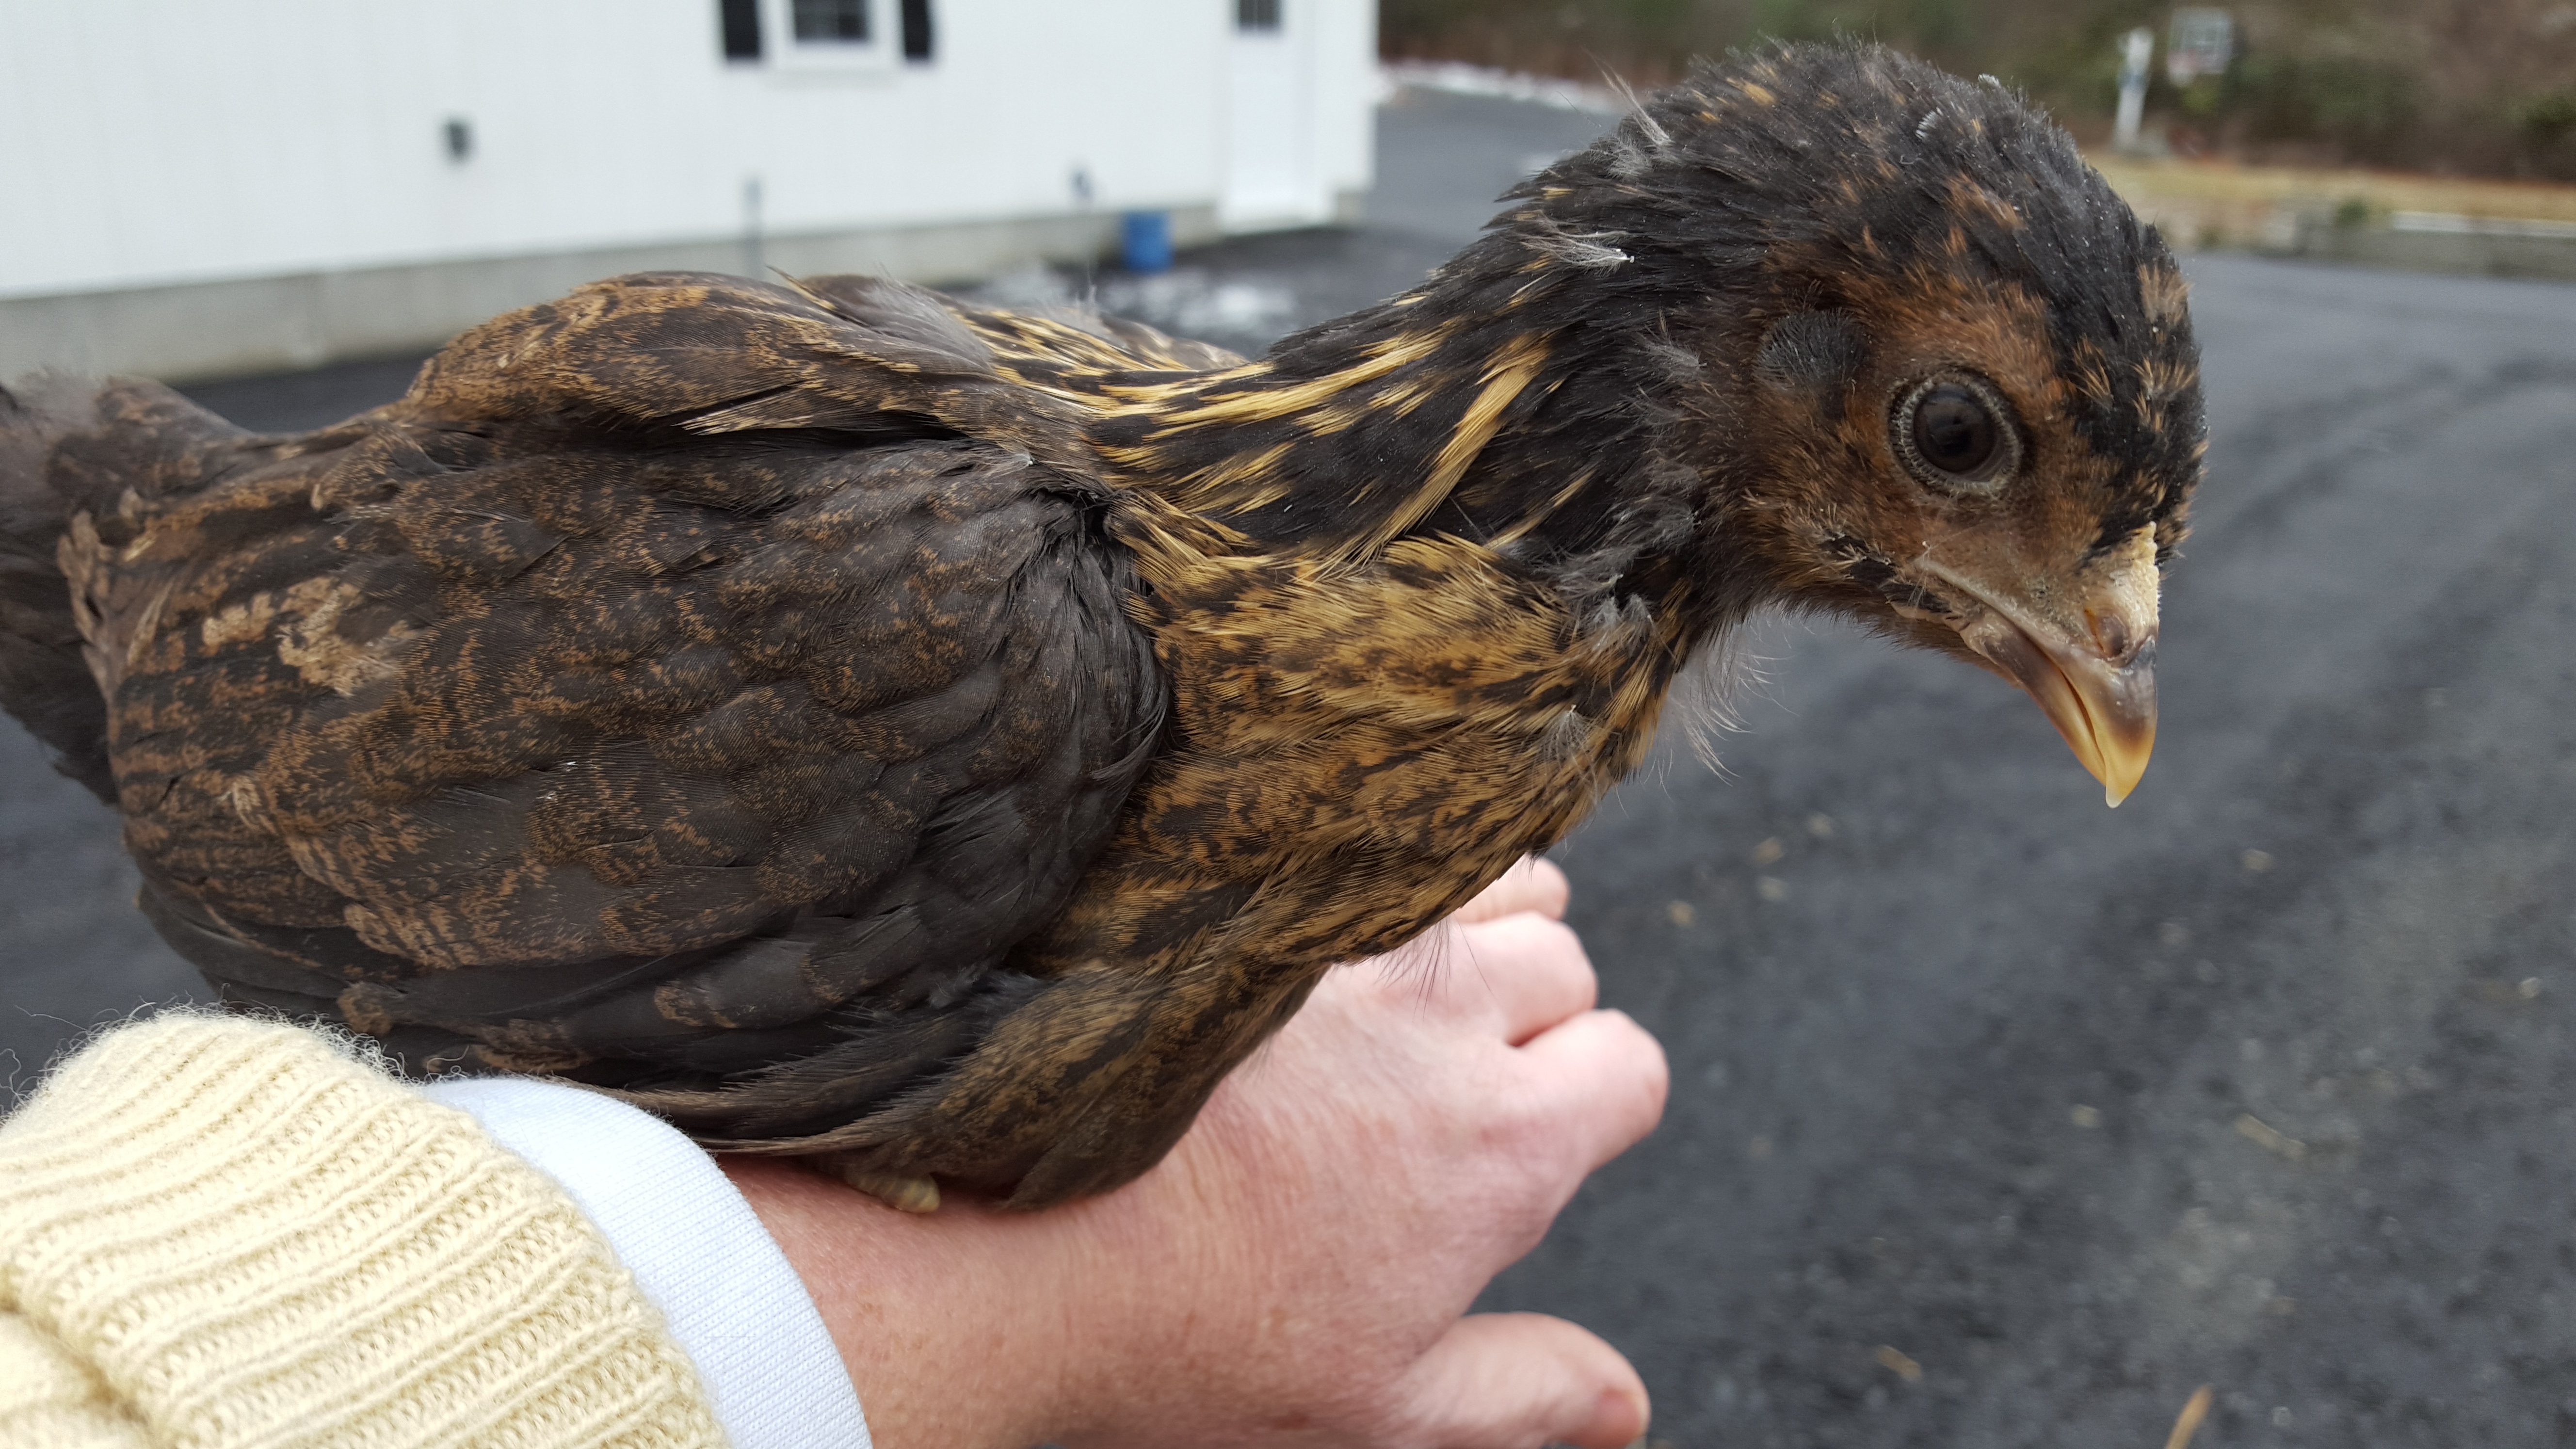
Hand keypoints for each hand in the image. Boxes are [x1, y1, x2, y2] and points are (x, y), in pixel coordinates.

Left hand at [725, 856, 1668, 1448]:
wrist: (1010, 1236)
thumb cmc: (1185, 1332)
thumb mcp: (1378, 1409)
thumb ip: (1520, 1396)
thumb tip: (1623, 1407)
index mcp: (1496, 1146)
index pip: (1629, 1065)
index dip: (1593, 1096)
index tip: (1532, 1126)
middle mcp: (1440, 1018)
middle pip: (1565, 960)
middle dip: (1534, 1009)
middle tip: (1445, 1075)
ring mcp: (1344, 942)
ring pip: (1482, 876)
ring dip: (1471, 921)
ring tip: (1401, 990)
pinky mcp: (1251, 892)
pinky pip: (1359, 835)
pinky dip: (1369, 865)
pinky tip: (1319, 922)